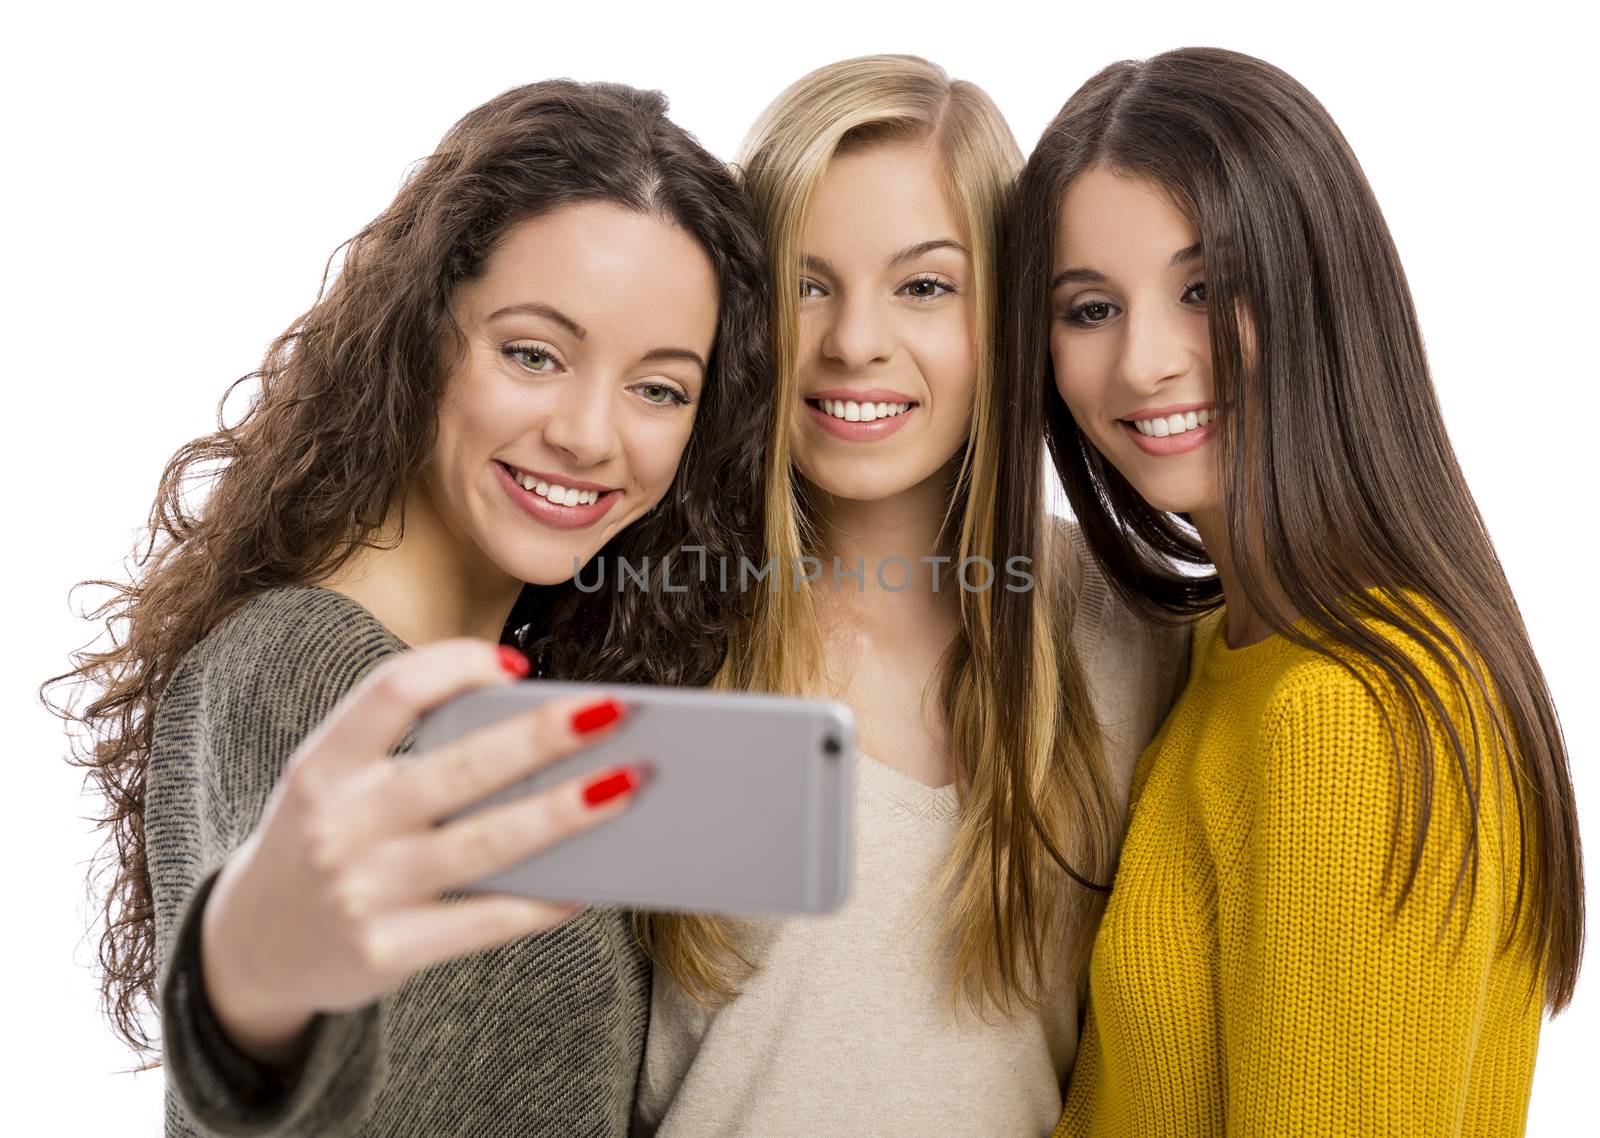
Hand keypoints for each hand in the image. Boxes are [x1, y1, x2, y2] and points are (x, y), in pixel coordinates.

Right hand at [198, 639, 636, 1069]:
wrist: (251, 947)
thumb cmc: (324, 840)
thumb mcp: (332, 783)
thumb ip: (405, 751)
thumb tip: (532, 725)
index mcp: (323, 764)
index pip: (392, 692)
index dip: (457, 666)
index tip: (518, 664)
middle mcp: (338, 823)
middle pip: (459, 767)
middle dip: (543, 736)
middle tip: (613, 710)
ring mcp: (361, 891)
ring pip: (485, 844)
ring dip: (564, 812)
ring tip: (624, 784)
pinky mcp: (386, 951)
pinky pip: (483, 921)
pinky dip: (542, 902)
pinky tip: (588, 882)